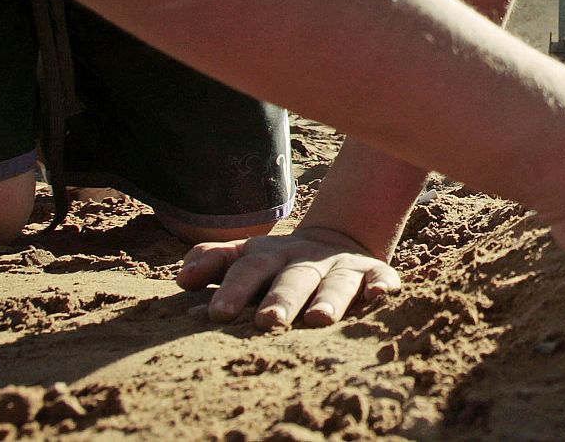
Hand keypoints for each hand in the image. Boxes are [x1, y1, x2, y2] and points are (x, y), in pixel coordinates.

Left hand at [175, 226, 401, 328]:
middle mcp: (306, 259)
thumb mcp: (245, 256)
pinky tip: (380, 294)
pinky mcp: (373, 272)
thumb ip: (213, 262)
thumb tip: (183, 280)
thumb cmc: (277, 264)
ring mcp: (341, 266)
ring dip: (330, 298)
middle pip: (294, 278)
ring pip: (336, 282)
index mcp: (270, 255)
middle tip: (268, 321)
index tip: (218, 314)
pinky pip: (380, 277)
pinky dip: (381, 285)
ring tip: (319, 319)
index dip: (235, 289)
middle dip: (282, 299)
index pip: (250, 269)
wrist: (334, 242)